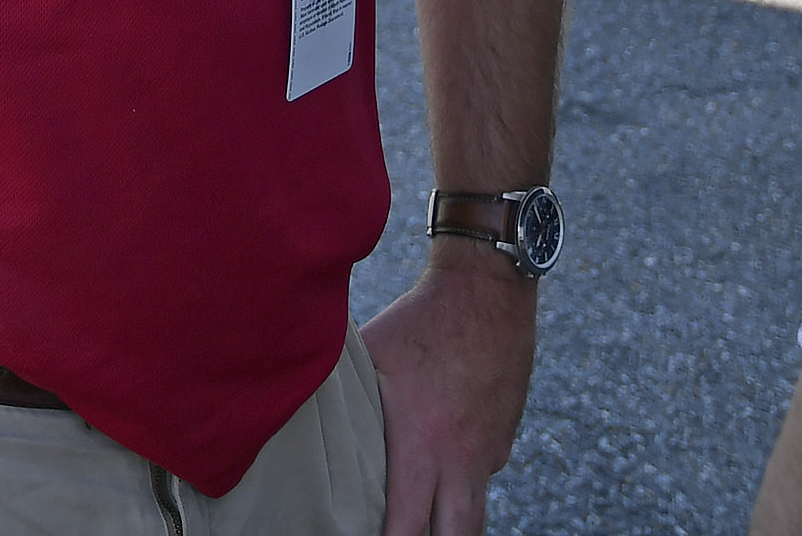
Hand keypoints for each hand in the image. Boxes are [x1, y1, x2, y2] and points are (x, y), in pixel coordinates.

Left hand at [366, 247, 537, 535]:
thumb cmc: (417, 320)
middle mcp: (460, 457)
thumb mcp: (370, 357)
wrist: (487, 289)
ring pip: (476, 517)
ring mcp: (488, 451)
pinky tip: (442, 474)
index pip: (406, 524)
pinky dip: (463, 486)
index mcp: (420, 444)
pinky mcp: (503, 438)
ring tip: (425, 524)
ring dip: (451, 528)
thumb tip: (297, 414)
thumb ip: (345, 399)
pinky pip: (483, 478)